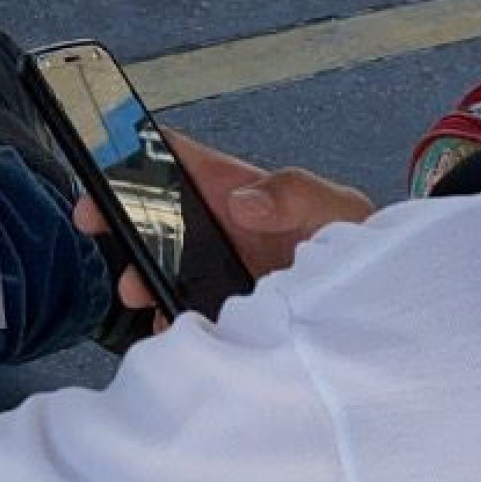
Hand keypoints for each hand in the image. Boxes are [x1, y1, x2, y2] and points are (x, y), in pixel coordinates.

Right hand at [75, 133, 374, 324]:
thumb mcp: (336, 208)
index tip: (103, 160)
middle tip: (97, 226)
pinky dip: (173, 324)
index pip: (177, 157)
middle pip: (155, 215)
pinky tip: (173, 332)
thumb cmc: (362, 241)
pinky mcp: (225, 312)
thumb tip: (242, 201)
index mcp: (237, 188)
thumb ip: (294, 194)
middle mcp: (219, 227)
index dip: (134, 149)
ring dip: (142, 276)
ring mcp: (217, 271)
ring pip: (163, 267)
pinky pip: (186, 315)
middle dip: (121, 219)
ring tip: (138, 291)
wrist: (384, 306)